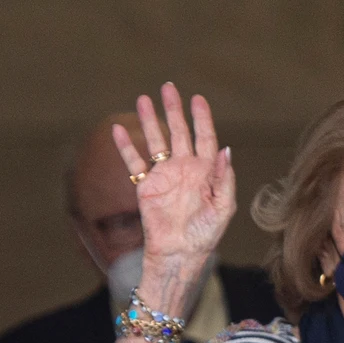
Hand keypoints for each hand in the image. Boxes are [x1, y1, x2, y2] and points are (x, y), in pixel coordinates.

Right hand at [116, 83, 235, 313]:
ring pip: (155, 141)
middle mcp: (184, 168)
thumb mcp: (223, 207)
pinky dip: (125, 147)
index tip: (197, 99)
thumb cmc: (206, 234)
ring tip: (143, 99)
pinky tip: (117, 130)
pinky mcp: (146, 187)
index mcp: (205, 171)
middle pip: (178, 132)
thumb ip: (223, 178)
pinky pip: (134, 163)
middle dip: (174, 110)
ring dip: (149, 121)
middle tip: (168, 87)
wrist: (180, 254)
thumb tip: (226, 149)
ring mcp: (164, 176)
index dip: (201, 118)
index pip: (204, 137)